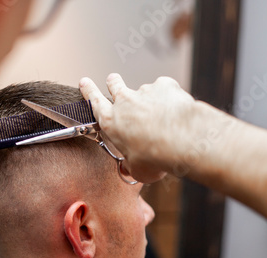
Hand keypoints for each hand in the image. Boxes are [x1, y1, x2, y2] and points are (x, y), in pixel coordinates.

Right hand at [79, 74, 196, 182]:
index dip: (88, 91)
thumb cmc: (155, 156)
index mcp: (111, 122)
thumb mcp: (137, 169)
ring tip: (158, 111)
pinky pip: (164, 88)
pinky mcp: (164, 85)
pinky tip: (174, 108)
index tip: (85, 82)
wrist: (181, 139)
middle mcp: (124, 103)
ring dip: (147, 96)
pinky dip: (168, 96)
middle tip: (112, 80)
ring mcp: (144, 91)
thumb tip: (130, 169)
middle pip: (114, 85)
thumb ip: (130, 166)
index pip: (94, 102)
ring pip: (142, 89)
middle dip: (113, 82)